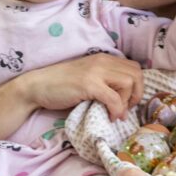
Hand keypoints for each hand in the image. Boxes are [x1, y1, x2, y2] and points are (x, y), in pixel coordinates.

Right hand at [21, 53, 143, 121]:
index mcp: (104, 58)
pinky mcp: (89, 85)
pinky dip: (117, 110)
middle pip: (136, 74)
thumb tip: (124, 97)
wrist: (38, 85)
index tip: (128, 101)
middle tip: (126, 108)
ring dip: (127, 102)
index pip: (134, 67)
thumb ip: (105, 80)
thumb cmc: (61, 85)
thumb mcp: (88, 77)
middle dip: (136, 94)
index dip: (137, 86)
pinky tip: (110, 117)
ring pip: (129, 83)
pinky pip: (114, 98)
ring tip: (117, 113)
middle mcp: (103, 61)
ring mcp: (96, 72)